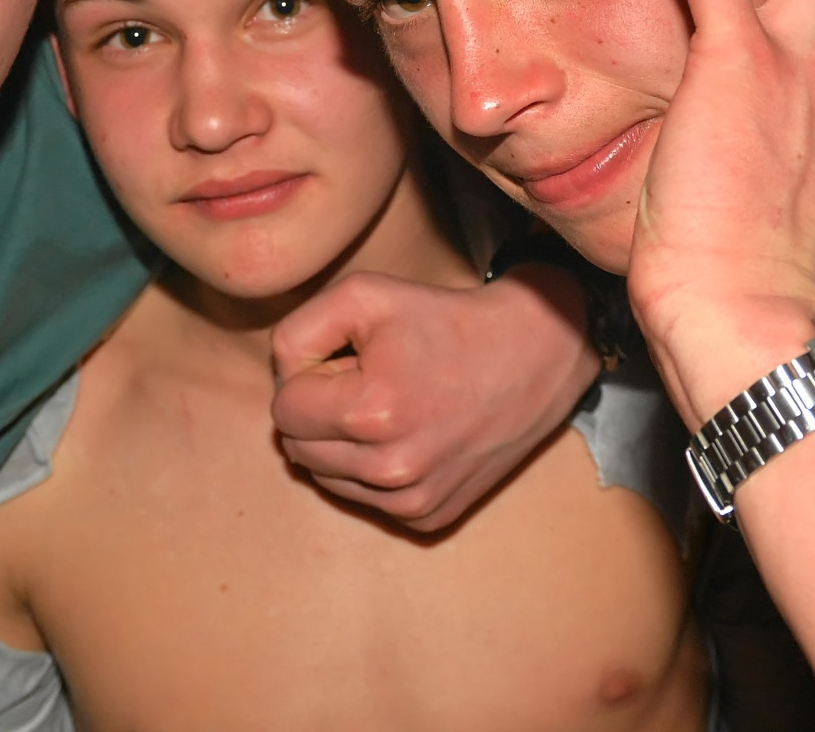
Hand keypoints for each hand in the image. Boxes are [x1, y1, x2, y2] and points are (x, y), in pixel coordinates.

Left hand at [269, 264, 598, 532]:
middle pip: (297, 448)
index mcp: (371, 414)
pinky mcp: (428, 517)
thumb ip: (297, 334)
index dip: (307, 375)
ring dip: (341, 442)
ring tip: (389, 405)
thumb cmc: (444, 320)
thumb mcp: (364, 297)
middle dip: (318, 410)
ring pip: (324, 477)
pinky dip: (370, 468)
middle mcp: (392, 470)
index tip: (345, 358)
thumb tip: (281, 383)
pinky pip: (362, 498)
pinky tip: (409, 434)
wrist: (533, 355)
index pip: (282, 411)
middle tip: (366, 379)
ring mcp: (413, 501)